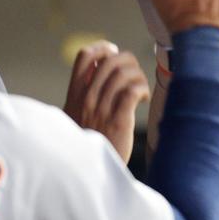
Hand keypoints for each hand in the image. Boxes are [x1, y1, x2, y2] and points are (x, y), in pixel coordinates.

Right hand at [63, 41, 149, 163]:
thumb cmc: (88, 142)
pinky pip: (131, 91)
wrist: (89, 171)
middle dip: (128, 62)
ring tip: (140, 90)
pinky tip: (142, 98)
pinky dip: (141, 89)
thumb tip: (100, 70)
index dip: (103, 48)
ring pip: (123, 74)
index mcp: (76, 94)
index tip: (114, 54)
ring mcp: (102, 109)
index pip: (84, 56)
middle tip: (135, 76)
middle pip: (110, 62)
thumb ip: (84, 94)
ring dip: (138, 77)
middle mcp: (87, 99)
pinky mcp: (118, 121)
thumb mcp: (77, 116)